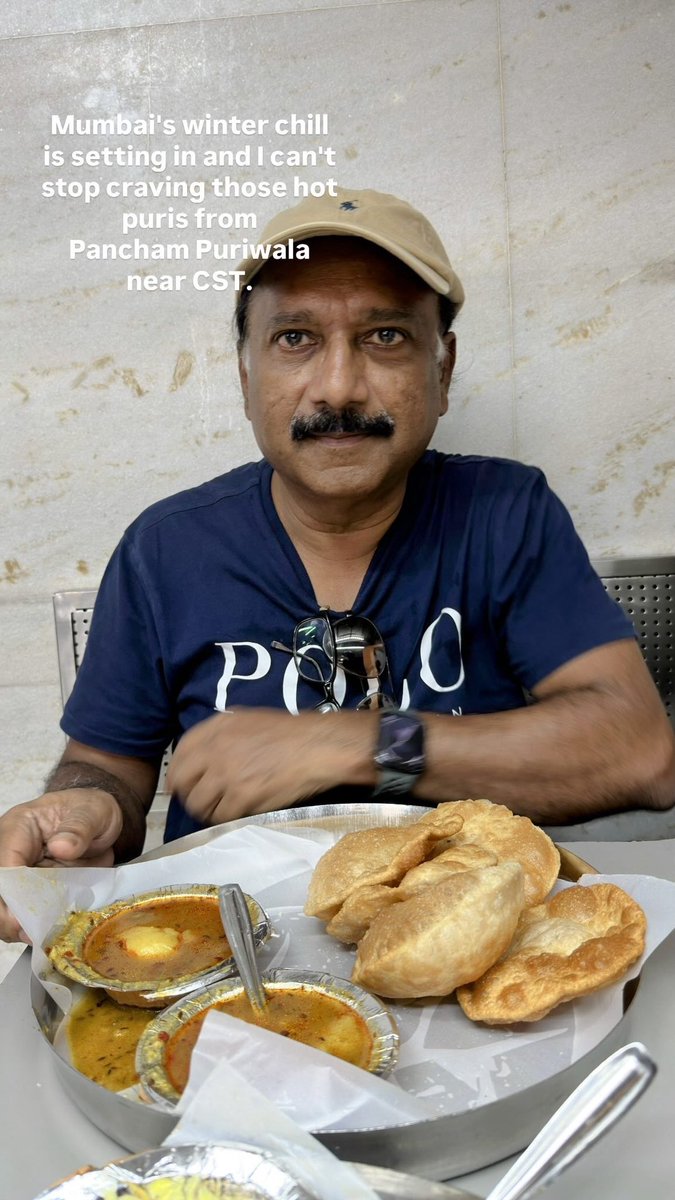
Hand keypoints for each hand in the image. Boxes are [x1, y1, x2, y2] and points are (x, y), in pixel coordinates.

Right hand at [0, 789, 122, 941]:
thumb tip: (61, 847)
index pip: (4, 865)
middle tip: (34, 935)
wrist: (98, 820)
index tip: (24, 918)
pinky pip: (22, 914)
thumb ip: (79, 828)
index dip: (11, 894)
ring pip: (5, 908)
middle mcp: (10, 851)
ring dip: (21, 926)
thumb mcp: (93, 812)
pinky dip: (34, 927)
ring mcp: (18, 873)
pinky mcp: (29, 890)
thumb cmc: (91, 811)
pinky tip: (50, 933)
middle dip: (10, 918)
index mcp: (18, 828)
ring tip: (44, 937)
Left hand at [167, 708, 376, 825]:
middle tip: (203, 801)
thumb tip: (201, 758)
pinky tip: (240, 811)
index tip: (181, 785)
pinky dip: (227, 818)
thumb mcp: (247, 721)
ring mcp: (226, 774)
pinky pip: (221, 817)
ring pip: (198, 804)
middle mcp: (215, 749)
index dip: (177, 774)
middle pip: (182, 783)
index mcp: (216, 727)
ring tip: (224, 808)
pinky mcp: (241, 797)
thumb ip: (220, 736)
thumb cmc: (290, 734)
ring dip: (208, 810)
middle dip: (189, 795)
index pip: (180, 754)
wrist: (319, 747)